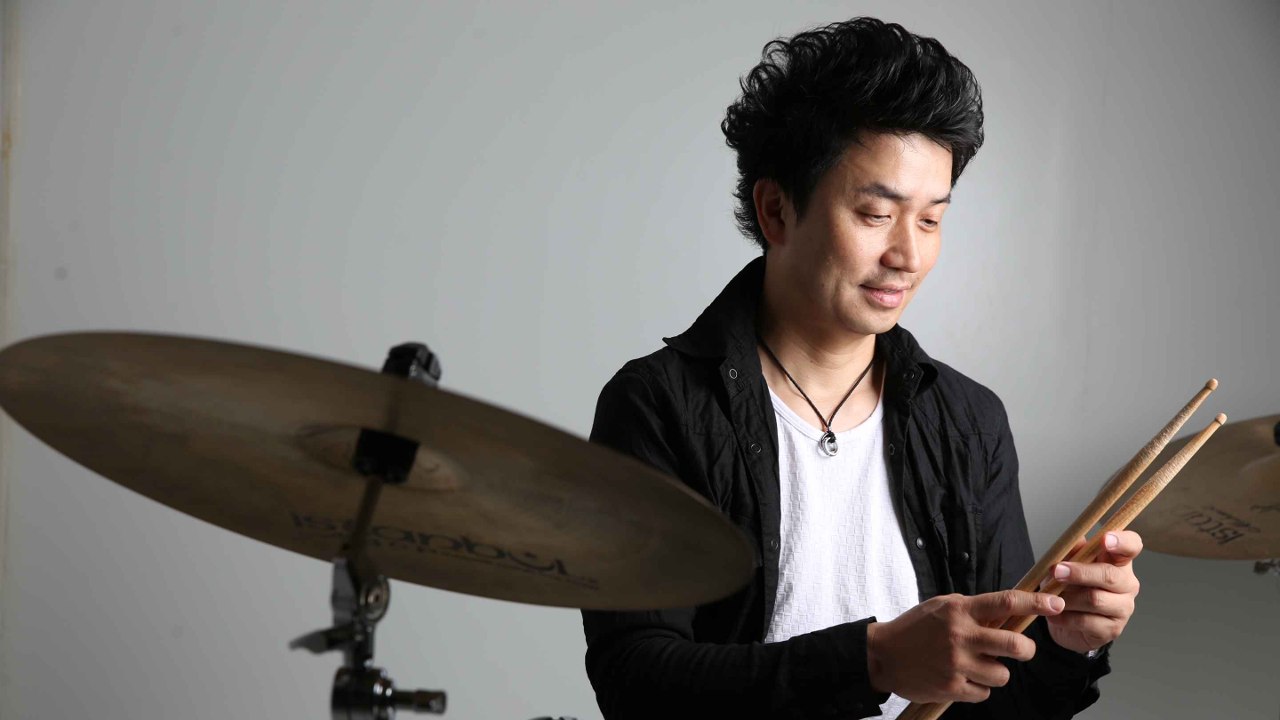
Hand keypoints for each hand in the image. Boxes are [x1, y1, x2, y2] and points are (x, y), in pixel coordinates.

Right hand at [866, 590, 1064, 703]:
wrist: (883, 655)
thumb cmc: (915, 628)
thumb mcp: (942, 606)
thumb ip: (973, 609)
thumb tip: (1007, 613)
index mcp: (959, 610)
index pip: (1005, 602)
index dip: (1035, 604)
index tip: (1055, 604)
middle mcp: (960, 635)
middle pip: (1015, 645)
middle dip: (1026, 649)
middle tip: (1021, 649)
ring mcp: (956, 664)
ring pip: (1002, 674)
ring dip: (997, 671)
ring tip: (979, 666)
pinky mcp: (951, 688)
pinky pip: (984, 693)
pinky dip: (978, 688)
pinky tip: (962, 678)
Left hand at [1044, 530, 1141, 653]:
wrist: (1065, 620)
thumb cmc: (1069, 585)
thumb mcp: (1065, 563)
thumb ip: (1071, 550)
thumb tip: (1075, 537)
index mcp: (1118, 561)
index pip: (1132, 546)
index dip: (1122, 541)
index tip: (1105, 539)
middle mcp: (1127, 583)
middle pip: (1110, 575)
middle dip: (1080, 573)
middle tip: (1056, 571)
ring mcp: (1123, 608)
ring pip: (1096, 599)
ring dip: (1068, 597)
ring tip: (1050, 597)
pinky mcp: (1113, 629)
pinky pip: (1086, 621)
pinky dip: (1065, 617)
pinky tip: (1054, 615)